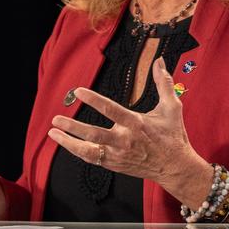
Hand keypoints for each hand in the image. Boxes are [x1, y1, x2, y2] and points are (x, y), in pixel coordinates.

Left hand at [47, 56, 212, 209]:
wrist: (175, 167)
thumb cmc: (173, 135)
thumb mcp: (172, 107)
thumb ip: (163, 83)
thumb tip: (160, 61)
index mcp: (137, 124)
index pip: (111, 110)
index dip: (94, 100)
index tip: (78, 91)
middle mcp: (125, 141)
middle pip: (94, 135)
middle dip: (73, 127)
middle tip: (56, 119)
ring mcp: (118, 155)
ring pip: (88, 151)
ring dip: (69, 143)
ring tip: (53, 132)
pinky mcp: (115, 165)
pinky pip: (92, 159)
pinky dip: (78, 152)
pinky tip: (67, 143)